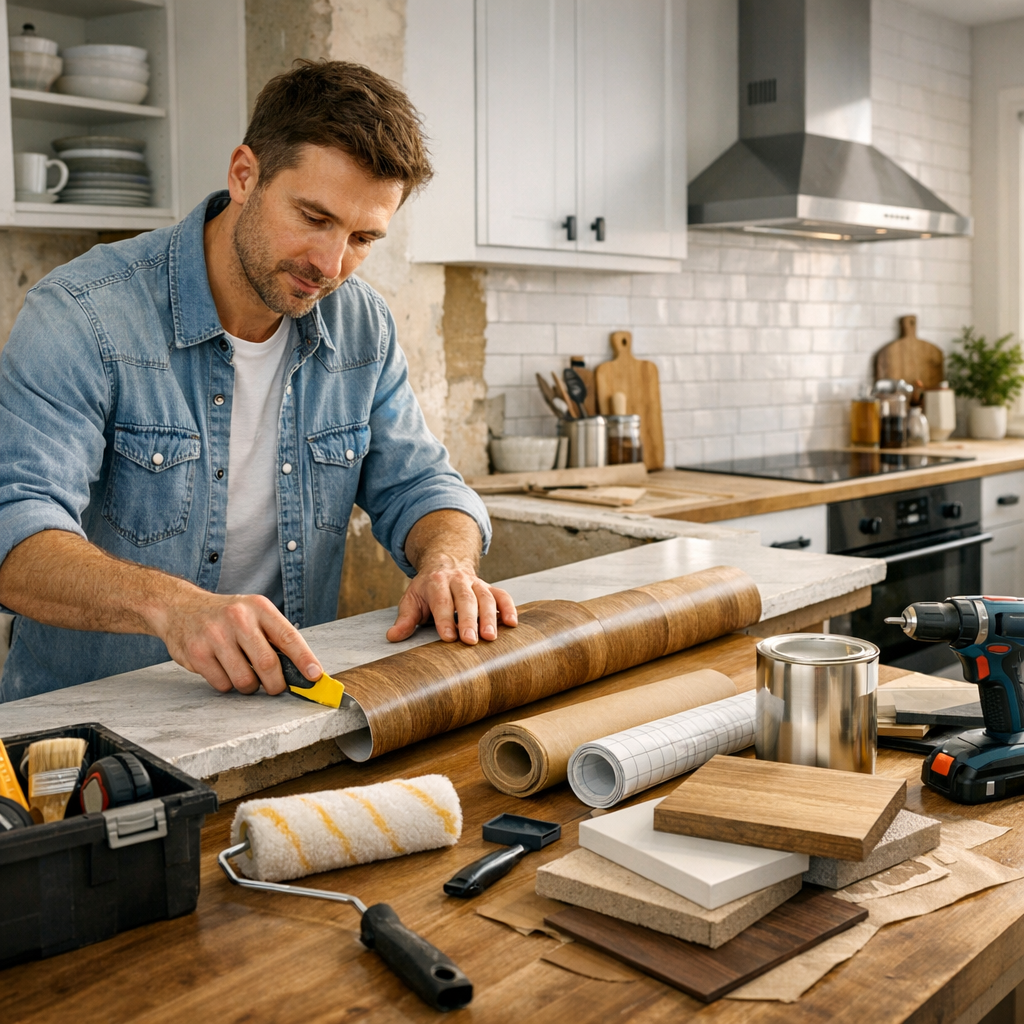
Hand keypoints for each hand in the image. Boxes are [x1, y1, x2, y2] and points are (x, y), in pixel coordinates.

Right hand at [151, 590, 322, 694]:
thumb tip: (303, 671)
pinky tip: (223, 670)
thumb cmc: (226, 616)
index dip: (304, 659)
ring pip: (245, 679)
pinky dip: (227, 685)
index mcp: (259, 608)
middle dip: (276, 684)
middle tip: (275, 688)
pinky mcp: (196, 653)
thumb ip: (275, 638)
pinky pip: (222, 684)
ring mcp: (215, 635)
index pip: (288, 637)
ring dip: (250, 687)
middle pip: (267, 664)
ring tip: (245, 675)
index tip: (315, 676)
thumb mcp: (254, 614)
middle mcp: (238, 618)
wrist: (180, 607)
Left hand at [386, 555, 517, 644]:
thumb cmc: (427, 589)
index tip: (448, 637)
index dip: (445, 619)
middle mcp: (458, 580)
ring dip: (490, 617)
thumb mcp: (411, 599)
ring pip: (486, 598)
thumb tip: (393, 636)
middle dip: (469, 620)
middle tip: (470, 640)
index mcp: (436, 582)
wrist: (445, 562)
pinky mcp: (489, 587)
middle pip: (465, 599)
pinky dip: (509, 608)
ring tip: (490, 637)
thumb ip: (405, 619)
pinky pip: (502, 595)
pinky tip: (512, 623)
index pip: (441, 601)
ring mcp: (476, 583)